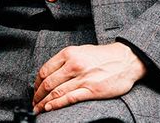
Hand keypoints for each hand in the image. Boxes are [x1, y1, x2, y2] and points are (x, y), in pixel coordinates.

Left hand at [32, 42, 146, 113]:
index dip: (37, 83)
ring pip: (57, 92)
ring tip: (38, 108)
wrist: (126, 60)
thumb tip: (50, 72)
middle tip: (33, 102)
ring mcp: (83, 78)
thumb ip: (65, 60)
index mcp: (68, 54)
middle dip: (38, 94)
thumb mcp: (80, 51)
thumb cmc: (103, 56)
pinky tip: (49, 108)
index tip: (34, 90)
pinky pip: (70, 98)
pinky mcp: (92, 90)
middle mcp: (73, 65)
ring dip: (44, 102)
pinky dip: (56, 104)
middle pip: (48, 82)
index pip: (45, 70)